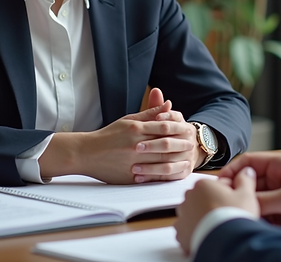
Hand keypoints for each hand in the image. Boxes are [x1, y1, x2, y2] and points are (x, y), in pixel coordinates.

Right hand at [38, 88, 198, 183]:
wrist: (87, 153)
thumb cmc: (109, 134)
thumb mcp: (128, 120)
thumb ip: (150, 113)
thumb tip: (169, 104)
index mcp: (135, 129)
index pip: (164, 127)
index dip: (178, 129)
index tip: (188, 131)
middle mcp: (135, 145)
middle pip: (165, 145)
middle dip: (181, 146)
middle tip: (192, 146)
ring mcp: (133, 162)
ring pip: (161, 162)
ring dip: (176, 160)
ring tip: (186, 159)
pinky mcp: (130, 176)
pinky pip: (152, 176)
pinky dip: (164, 174)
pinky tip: (173, 172)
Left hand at [175, 166, 259, 254]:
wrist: (226, 242)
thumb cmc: (234, 216)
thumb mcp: (246, 194)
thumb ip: (245, 180)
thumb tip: (247, 171)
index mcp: (203, 184)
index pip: (216, 186)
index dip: (228, 194)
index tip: (235, 203)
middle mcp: (189, 198)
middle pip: (203, 199)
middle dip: (213, 205)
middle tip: (227, 216)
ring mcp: (183, 216)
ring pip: (193, 214)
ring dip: (202, 219)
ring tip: (218, 227)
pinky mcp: (181, 233)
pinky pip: (187, 230)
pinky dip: (196, 233)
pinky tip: (208, 236)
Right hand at [219, 152, 280, 230]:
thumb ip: (265, 200)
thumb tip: (243, 203)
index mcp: (280, 164)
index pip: (248, 162)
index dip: (232, 171)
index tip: (219, 184)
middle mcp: (278, 177)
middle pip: (249, 183)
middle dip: (241, 195)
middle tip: (230, 206)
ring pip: (256, 200)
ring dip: (252, 209)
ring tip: (246, 217)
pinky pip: (265, 213)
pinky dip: (261, 219)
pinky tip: (259, 225)